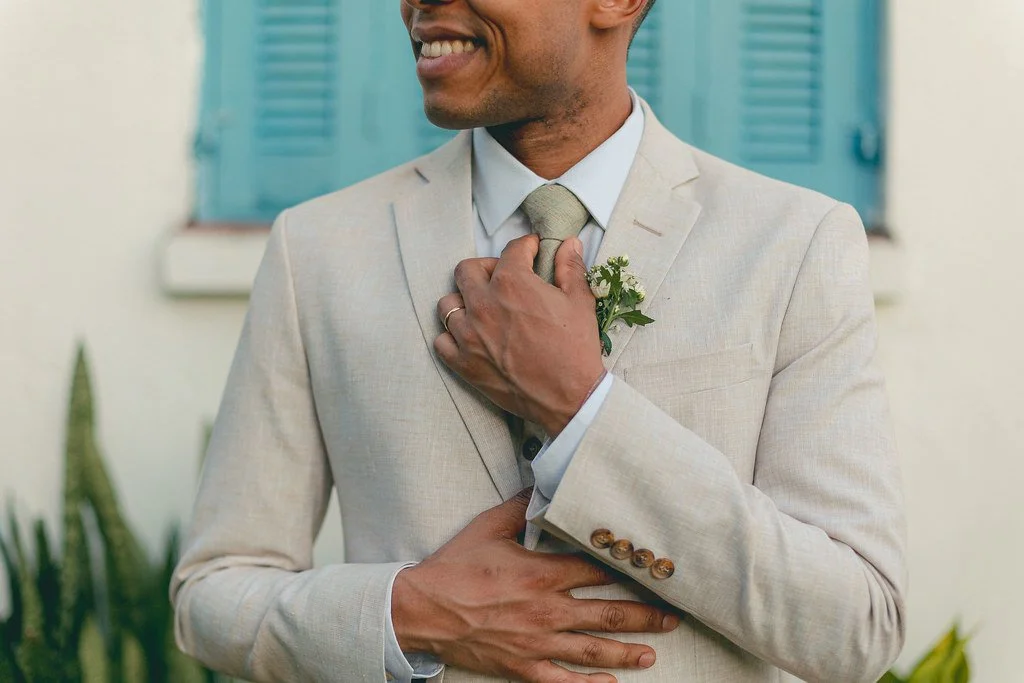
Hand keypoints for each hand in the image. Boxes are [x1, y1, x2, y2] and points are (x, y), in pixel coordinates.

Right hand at [391, 490, 678, 682]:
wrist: (422, 609)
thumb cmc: (454, 568)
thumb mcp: (489, 527)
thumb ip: (521, 506)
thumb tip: (541, 484)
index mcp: (542, 574)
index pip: (597, 572)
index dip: (628, 572)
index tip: (652, 572)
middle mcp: (547, 611)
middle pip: (608, 614)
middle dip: (644, 616)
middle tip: (672, 618)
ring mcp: (537, 643)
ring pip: (593, 650)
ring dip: (627, 652)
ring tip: (651, 654)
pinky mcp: (522, 666)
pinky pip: (562, 681)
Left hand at [435, 235, 604, 436]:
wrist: (570, 397)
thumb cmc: (575, 349)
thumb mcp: (579, 301)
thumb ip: (570, 267)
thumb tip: (569, 243)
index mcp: (512, 284)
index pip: (511, 251)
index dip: (525, 247)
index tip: (530, 251)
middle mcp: (483, 305)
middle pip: (466, 270)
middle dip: (486, 267)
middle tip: (503, 277)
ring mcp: (468, 335)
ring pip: (447, 304)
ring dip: (464, 301)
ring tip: (482, 308)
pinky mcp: (463, 363)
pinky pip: (441, 340)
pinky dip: (452, 336)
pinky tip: (470, 336)